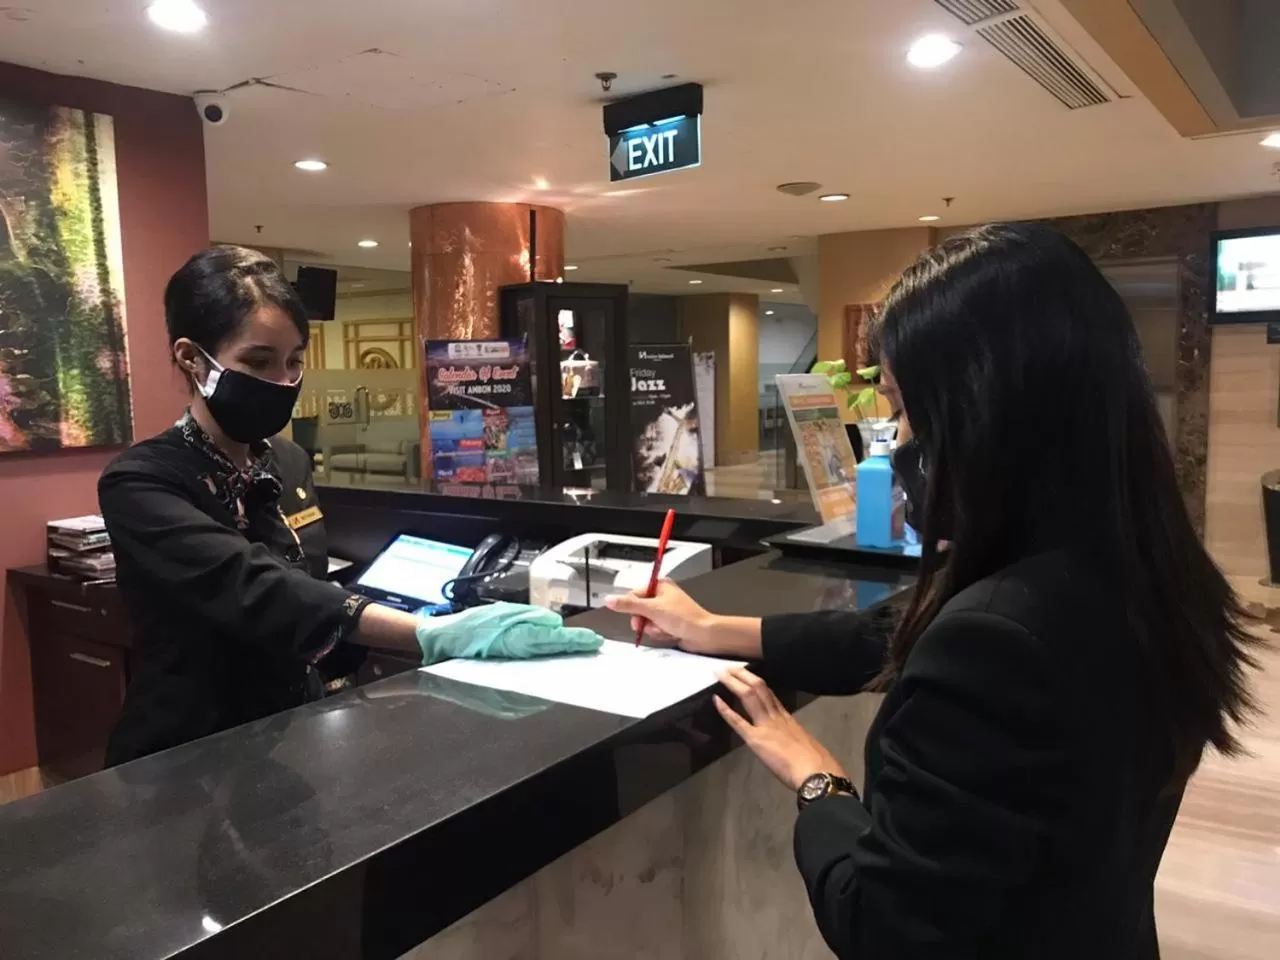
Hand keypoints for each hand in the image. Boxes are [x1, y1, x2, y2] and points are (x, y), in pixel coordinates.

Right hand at [604, 579, 712, 650]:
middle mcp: (662, 596)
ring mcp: (666, 610)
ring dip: (652, 628)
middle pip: (638, 609)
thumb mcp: (652, 609)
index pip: (634, 594)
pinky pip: (654, 628)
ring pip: (646, 621)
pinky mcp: (669, 623)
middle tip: (649, 623)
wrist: (703, 634)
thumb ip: (629, 605)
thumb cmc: (686, 618)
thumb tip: (610, 600)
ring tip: (663, 628)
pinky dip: (658, 633)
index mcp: (660, 585)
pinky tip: (668, 632)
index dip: (633, 607)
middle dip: (643, 620)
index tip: (636, 615)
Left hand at [713, 666, 846, 791]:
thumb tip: (796, 747)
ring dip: (733, 682)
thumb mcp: (808, 746)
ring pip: (749, 696)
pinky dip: (725, 710)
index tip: (748, 676)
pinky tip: (716, 700)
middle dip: (743, 675)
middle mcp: (777, 717)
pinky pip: (738, 721)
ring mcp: (766, 725)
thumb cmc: (818, 765)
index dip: (758, 684)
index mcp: (789, 720)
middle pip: (759, 688)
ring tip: (721, 672)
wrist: (817, 772)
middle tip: (730, 666)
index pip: (771, 696)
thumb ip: (798, 742)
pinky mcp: (756, 739)